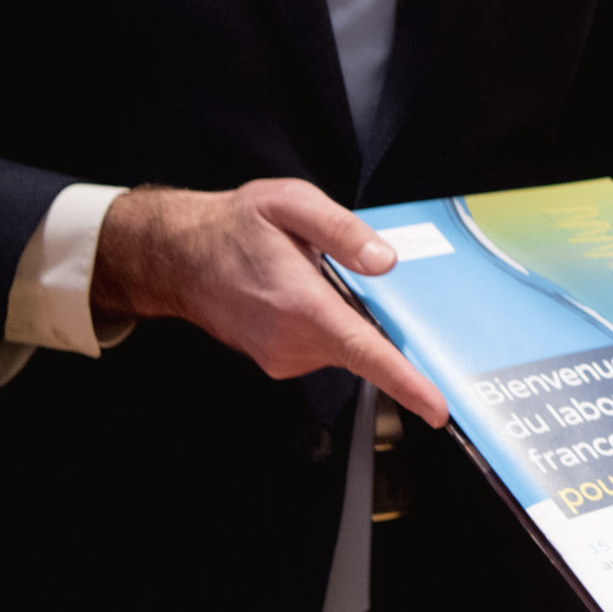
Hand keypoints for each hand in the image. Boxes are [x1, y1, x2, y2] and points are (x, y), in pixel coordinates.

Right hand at [91, 179, 448, 424]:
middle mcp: (290, 341)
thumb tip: (385, 262)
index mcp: (301, 305)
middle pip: (364, 348)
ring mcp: (281, 356)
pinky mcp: (277, 360)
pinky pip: (325, 348)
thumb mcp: (291, 203)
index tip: (436, 408)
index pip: (364, 352)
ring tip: (320, 275)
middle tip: (359, 276)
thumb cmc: (233, 226)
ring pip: (345, 347)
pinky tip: (311, 294)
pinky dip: (333, 326)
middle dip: (382, 324)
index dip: (405, 382)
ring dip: (351, 319)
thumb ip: (343, 231)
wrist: (177, 256)